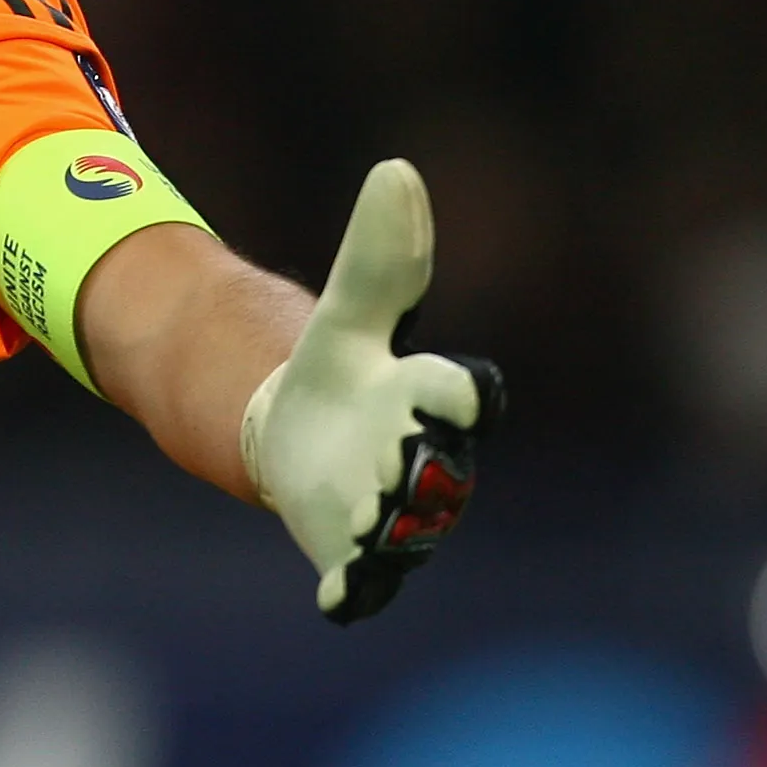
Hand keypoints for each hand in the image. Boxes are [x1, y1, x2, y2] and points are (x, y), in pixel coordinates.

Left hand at [240, 160, 503, 622]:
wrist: (300, 434)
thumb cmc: (338, 370)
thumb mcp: (348, 313)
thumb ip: (377, 255)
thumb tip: (395, 169)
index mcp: (431, 399)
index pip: (466, 397)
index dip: (459, 396)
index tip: (448, 393)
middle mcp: (430, 463)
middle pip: (442, 471)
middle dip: (420, 466)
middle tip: (392, 460)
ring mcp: (397, 515)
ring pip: (410, 530)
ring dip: (390, 525)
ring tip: (364, 512)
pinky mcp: (355, 557)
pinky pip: (367, 586)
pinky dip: (356, 592)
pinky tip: (337, 597)